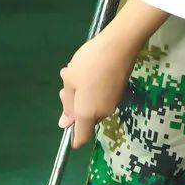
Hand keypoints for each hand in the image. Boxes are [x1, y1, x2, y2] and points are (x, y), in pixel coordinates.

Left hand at [59, 28, 133, 148]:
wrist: (119, 46)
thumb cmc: (89, 64)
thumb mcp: (71, 81)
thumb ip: (68, 104)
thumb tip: (65, 123)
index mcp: (87, 114)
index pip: (82, 138)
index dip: (74, 138)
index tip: (67, 125)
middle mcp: (102, 112)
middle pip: (85, 118)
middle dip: (73, 104)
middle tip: (65, 82)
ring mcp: (112, 102)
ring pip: (92, 104)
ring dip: (81, 92)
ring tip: (74, 70)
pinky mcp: (118, 91)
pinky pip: (100, 96)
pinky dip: (91, 88)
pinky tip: (87, 69)